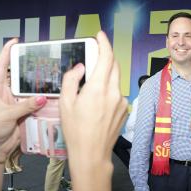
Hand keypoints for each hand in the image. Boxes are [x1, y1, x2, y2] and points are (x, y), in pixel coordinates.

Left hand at [0, 39, 46, 160]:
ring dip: (40, 88)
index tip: (16, 41)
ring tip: (52, 78)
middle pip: (20, 77)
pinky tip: (53, 97)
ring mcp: (17, 103)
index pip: (2, 66)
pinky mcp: (25, 114)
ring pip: (31, 92)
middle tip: (43, 60)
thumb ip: (25, 106)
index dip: (7, 52)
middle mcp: (8, 93)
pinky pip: (36, 105)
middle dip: (30, 70)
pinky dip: (44, 103)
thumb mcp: (6, 114)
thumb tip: (43, 98)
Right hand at [60, 31, 127, 173]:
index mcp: (99, 88)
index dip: (104, 43)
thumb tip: (79, 68)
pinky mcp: (125, 110)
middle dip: (105, 57)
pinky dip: (109, 90)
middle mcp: (114, 92)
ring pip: (116, 79)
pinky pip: (117, 93)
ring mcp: (122, 102)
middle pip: (114, 65)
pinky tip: (98, 103)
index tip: (99, 35)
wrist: (92, 155)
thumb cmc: (76, 131)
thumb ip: (71, 80)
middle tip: (93, 56)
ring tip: (91, 85)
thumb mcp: (65, 103)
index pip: (106, 57)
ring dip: (106, 75)